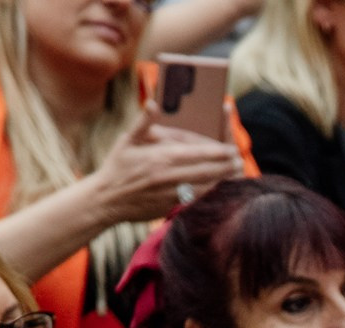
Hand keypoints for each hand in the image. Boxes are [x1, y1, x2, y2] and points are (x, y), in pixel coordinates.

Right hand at [88, 110, 247, 224]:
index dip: (217, 151)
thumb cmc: (117, 166)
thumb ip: (144, 122)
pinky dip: (209, 194)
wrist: (106, 200)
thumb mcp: (127, 139)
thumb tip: (153, 102)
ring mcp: (170, 194)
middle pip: (206, 171)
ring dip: (222, 180)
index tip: (231, 149)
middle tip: (239, 161)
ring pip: (204, 187)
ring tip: (236, 173)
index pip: (197, 153)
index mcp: (160, 157)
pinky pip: (195, 200)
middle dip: (226, 166)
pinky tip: (219, 189)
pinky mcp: (170, 207)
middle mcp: (168, 176)